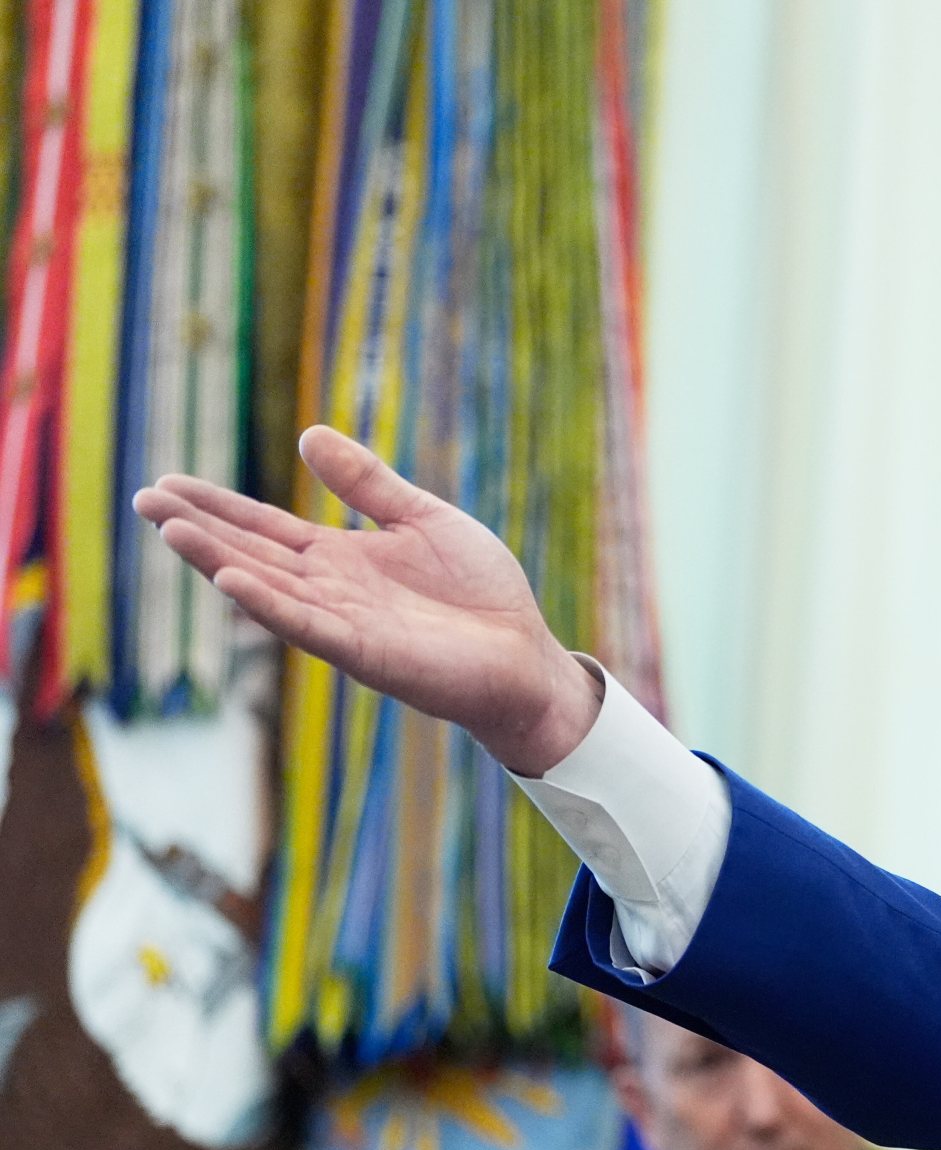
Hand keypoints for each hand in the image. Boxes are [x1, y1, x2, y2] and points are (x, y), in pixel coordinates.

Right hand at [134, 426, 602, 774]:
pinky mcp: (368, 653)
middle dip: (199, 529)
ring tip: (171, 529)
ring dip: (220, 561)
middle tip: (143, 500)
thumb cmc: (481, 593)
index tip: (167, 484)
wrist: (527, 655)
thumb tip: (308, 433)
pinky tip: (234, 581)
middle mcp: (331, 591)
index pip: (265, 527)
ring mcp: (344, 623)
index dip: (217, 506)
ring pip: (269, 587)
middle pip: (252, 553)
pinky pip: (310, 627)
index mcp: (342, 559)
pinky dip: (272, 604)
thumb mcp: (423, 520)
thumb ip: (368, 484)